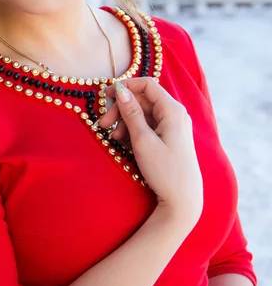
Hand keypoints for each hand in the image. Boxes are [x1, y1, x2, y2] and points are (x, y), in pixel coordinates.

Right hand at [98, 78, 202, 223]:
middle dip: (121, 109)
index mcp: (172, 110)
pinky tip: (123, 142)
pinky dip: (134, 130)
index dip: (126, 86)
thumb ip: (131, 114)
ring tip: (113, 137)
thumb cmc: (165, 171)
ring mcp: (174, 126)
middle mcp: (175, 114)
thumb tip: (121, 91)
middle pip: (143, 100)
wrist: (183, 200)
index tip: (106, 95)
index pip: (147, 85)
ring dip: (125, 121)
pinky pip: (149, 125)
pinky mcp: (170, 137)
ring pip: (144, 113)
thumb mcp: (143, 141)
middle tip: (103, 124)